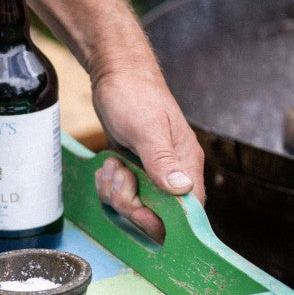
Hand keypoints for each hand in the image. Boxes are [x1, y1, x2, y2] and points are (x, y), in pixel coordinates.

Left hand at [90, 66, 204, 242]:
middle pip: (155, 214)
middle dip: (128, 202)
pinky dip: (109, 184)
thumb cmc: (133, 95)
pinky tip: (106, 165)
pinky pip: (120, 192)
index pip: (186, 212)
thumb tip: (182, 189)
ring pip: (134, 204)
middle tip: (118, 174)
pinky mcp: (134, 168)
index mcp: (186, 164)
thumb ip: (162, 160)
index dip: (159, 219)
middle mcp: (173, 171)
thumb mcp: (146, 129)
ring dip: (114, 191)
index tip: (135, 207)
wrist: (116, 75)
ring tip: (111, 164)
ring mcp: (152, 171)